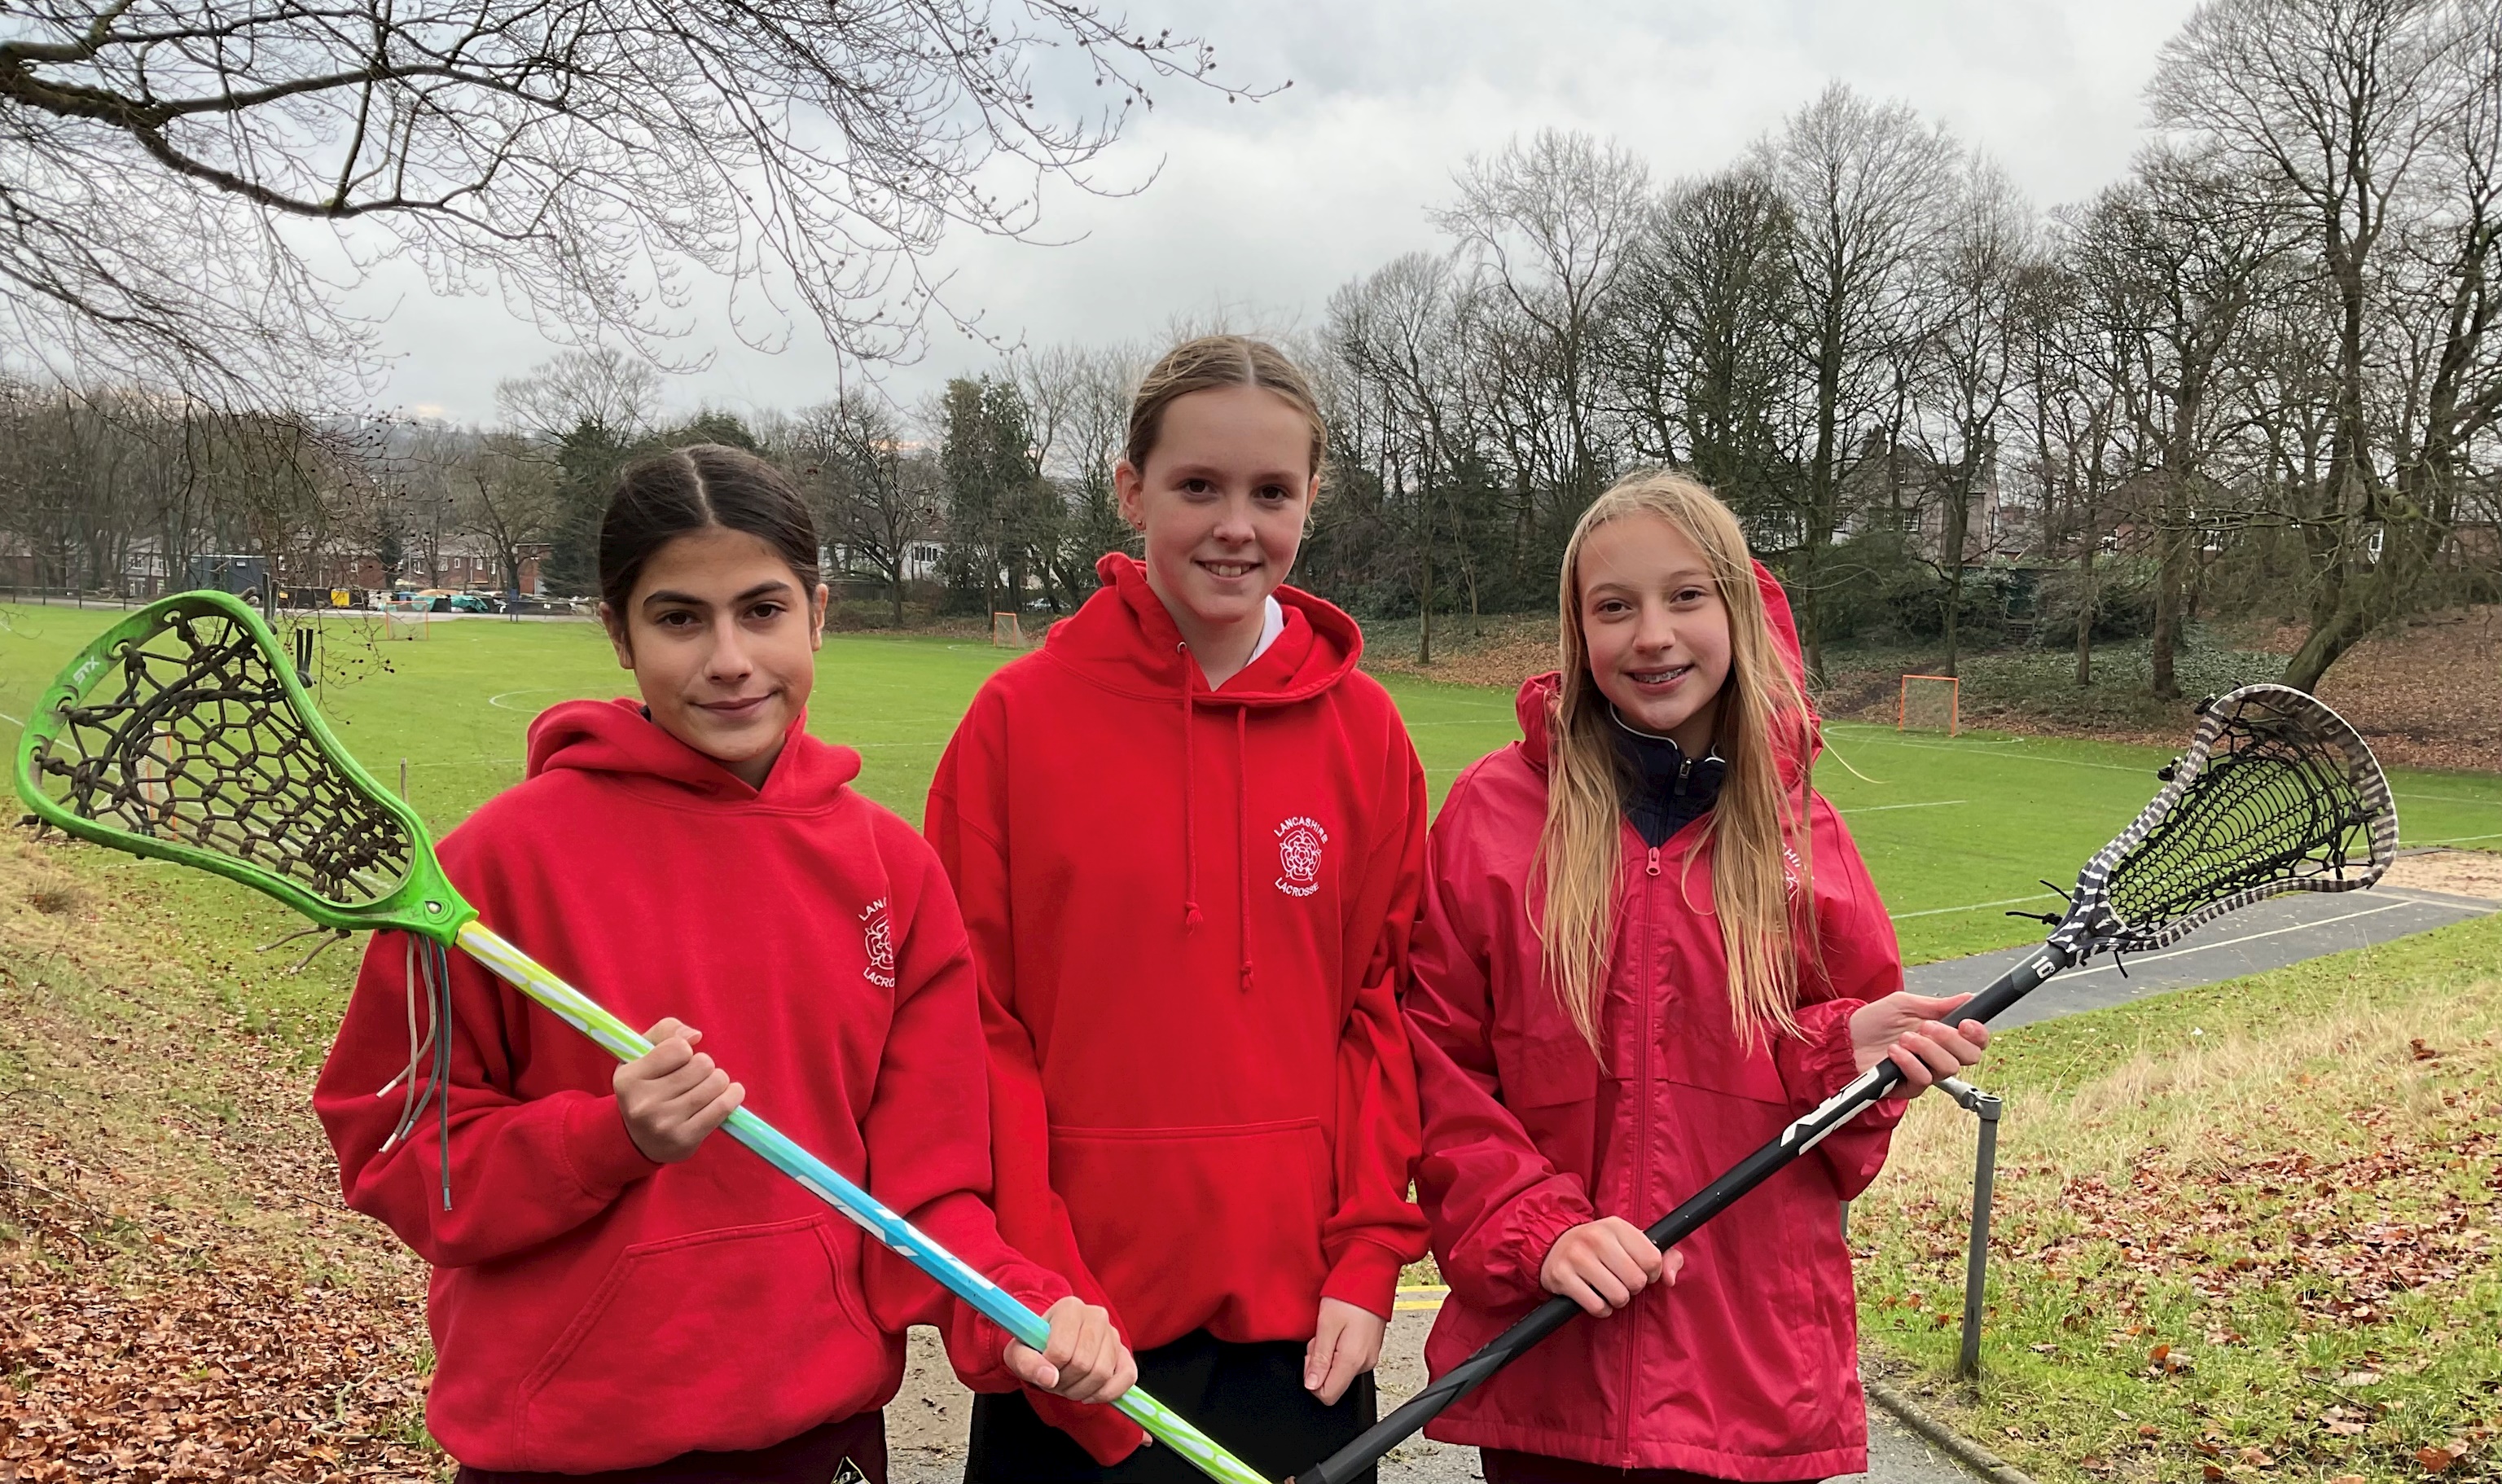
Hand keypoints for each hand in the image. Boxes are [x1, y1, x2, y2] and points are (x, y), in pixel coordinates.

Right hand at [614, 1018, 744, 1162]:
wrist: (638, 1140)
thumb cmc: (646, 1087)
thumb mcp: (642, 1054)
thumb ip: (665, 1031)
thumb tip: (695, 1035)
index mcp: (628, 1078)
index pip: (678, 1047)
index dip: (684, 1049)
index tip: (680, 1059)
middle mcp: (643, 1103)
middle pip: (702, 1064)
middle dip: (704, 1065)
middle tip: (694, 1076)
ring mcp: (664, 1124)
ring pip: (716, 1083)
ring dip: (718, 1080)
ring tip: (706, 1086)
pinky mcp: (685, 1139)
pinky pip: (723, 1107)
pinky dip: (733, 1095)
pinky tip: (730, 1093)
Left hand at [1005, 1296, 1135, 1403]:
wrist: (1050, 1346)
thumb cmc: (1034, 1347)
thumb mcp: (1018, 1353)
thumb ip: (1027, 1364)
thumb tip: (1050, 1378)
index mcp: (1069, 1307)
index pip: (1061, 1350)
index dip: (1048, 1369)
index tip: (1042, 1368)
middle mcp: (1096, 1315)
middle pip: (1083, 1364)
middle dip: (1064, 1383)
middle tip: (1055, 1381)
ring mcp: (1114, 1334)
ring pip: (1102, 1374)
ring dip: (1080, 1391)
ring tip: (1067, 1385)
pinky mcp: (1125, 1353)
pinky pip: (1126, 1378)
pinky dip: (1106, 1394)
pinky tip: (1088, 1395)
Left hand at [1303, 1297, 1385, 1405]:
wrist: (1371, 1279)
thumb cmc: (1349, 1296)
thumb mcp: (1326, 1325)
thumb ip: (1319, 1359)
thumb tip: (1312, 1385)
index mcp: (1353, 1360)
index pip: (1328, 1395)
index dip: (1312, 1380)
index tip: (1311, 1357)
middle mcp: (1364, 1363)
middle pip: (1332, 1383)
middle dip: (1319, 1363)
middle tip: (1320, 1338)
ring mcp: (1369, 1357)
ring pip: (1339, 1371)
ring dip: (1328, 1354)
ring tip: (1330, 1330)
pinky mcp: (1369, 1351)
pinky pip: (1347, 1360)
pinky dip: (1337, 1349)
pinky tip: (1338, 1330)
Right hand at [1540, 1217, 1681, 1316]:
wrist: (1553, 1244)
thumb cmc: (1602, 1247)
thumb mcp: (1631, 1242)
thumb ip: (1665, 1256)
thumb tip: (1670, 1279)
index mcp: (1617, 1226)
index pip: (1653, 1259)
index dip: (1653, 1273)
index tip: (1641, 1271)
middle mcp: (1596, 1237)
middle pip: (1637, 1280)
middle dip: (1634, 1288)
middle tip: (1623, 1281)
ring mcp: (1577, 1257)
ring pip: (1619, 1296)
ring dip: (1617, 1300)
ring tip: (1609, 1289)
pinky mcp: (1562, 1276)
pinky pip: (1597, 1307)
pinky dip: (1601, 1309)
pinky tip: (1595, 1297)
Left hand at [1849, 992, 1989, 1099]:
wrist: (1846, 1039)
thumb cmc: (1873, 1021)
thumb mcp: (1904, 1004)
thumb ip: (1936, 1004)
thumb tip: (1968, 997)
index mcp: (1942, 1033)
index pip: (1975, 1040)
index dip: (1978, 1034)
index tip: (1965, 1023)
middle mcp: (1938, 1054)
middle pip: (1970, 1057)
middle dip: (1951, 1039)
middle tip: (1926, 1027)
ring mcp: (1926, 1071)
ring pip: (1948, 1068)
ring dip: (1926, 1049)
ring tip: (1904, 1038)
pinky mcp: (1910, 1086)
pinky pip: (1924, 1079)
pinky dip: (1909, 1062)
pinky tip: (1894, 1052)